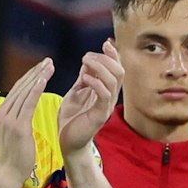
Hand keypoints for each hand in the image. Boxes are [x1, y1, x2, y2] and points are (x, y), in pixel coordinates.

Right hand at [0, 58, 52, 187]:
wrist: (7, 173)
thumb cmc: (14, 157)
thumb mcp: (14, 133)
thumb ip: (18, 119)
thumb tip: (24, 111)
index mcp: (3, 113)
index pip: (17, 90)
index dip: (30, 76)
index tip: (41, 67)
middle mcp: (4, 112)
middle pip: (21, 86)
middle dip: (35, 72)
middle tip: (48, 61)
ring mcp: (10, 119)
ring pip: (25, 91)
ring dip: (38, 76)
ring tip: (49, 65)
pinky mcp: (19, 126)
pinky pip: (28, 103)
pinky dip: (36, 90)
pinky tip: (43, 79)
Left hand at [57, 42, 123, 159]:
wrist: (67, 142)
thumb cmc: (72, 120)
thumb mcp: (77, 93)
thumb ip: (84, 78)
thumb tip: (88, 62)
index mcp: (105, 91)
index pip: (116, 69)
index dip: (114, 55)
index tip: (105, 44)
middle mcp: (109, 98)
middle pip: (119, 72)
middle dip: (106, 58)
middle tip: (88, 55)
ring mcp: (106, 107)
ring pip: (113, 81)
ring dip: (99, 67)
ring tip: (85, 61)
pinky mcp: (99, 115)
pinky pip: (104, 95)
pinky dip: (96, 83)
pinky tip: (84, 79)